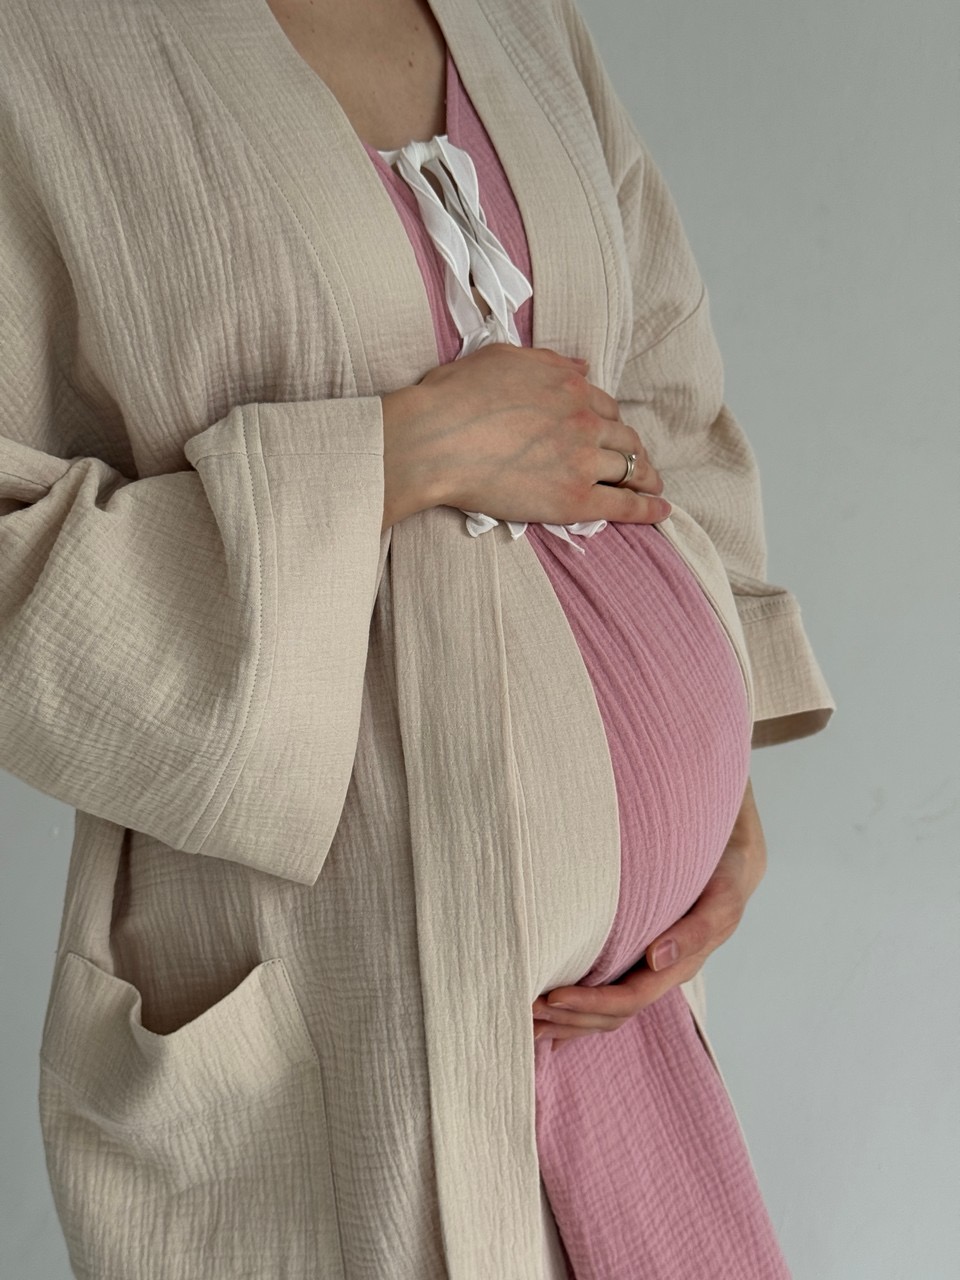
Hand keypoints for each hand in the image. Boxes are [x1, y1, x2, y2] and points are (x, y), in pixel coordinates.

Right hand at [379, 343, 669, 530]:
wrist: (436, 440)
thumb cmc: (455, 398)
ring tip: (652, 487)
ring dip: (646, 477)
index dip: (609, 420)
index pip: (604, 404)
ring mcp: (582, 460)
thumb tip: (581, 368)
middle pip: (623, 435)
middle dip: (634, 449)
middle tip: (638, 462)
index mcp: (568, 385)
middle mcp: (584, 419)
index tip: (609, 433)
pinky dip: (647, 508)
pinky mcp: (575, 498)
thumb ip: (547, 362)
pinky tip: (660, 511)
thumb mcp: (502, 358)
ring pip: (630, 468)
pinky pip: (624, 504)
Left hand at [532, 777, 766, 1051]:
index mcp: (680, 966)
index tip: (551, 997)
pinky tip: (549, 1022)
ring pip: (606, 1014)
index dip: (591, 1003)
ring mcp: (647, 971)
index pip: (630, 999)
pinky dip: (576, 1014)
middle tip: (525, 1016)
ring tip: (526, 1025)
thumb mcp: (720, 898)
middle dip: (570, 1020)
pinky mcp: (634, 960)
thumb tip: (656, 960)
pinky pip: (604, 996)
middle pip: (613, 1016)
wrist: (730, 863)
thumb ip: (695, 930)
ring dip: (567, 1023)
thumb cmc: (722, 877)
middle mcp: (661, 975)